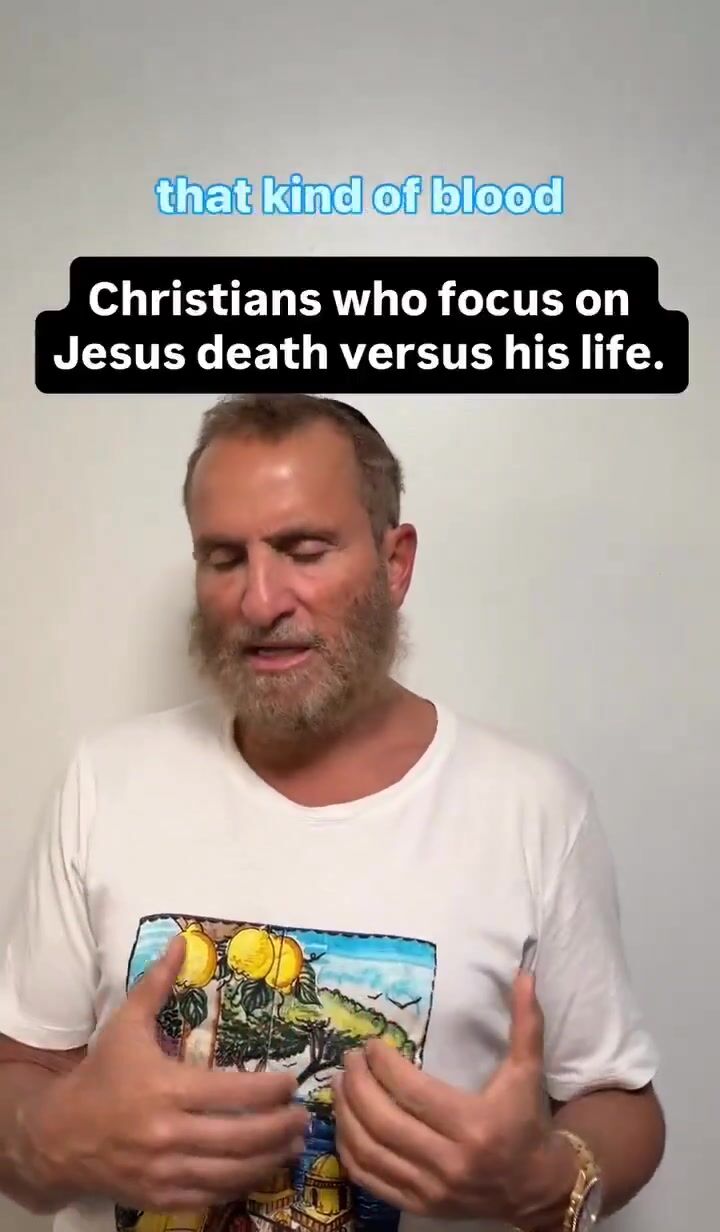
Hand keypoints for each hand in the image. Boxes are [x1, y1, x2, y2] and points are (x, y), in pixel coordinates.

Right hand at [19, 936, 308, 1210]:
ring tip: (294, 1144)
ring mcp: (165, 1171)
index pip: (232, 1093)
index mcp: (166, 1088)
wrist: (60, 1135)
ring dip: (271, 1159)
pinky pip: (212, 1195)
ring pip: (232, 1172)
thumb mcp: (126, 1023)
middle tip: (304, 1117)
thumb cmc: (101, 1074)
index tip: (291, 1083)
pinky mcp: (161, 1197)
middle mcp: (169, 1133)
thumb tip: (182, 941)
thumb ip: (157, 983)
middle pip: (241, 1137)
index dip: (270, 1090)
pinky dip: (242, 1184)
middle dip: (281, 1127)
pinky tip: (261, 1169)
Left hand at [333, 969, 574, 1224]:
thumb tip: (525, 973)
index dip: (384, 1066)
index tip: (371, 1044)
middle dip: (357, 1086)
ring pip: (370, 1151)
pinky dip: (349, 1150)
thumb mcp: (528, 1071)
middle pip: (384, 1121)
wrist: (538, 1187)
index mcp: (474, 1125)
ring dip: (346, 1115)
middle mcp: (450, 1162)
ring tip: (340, 1085)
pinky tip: (343, 1124)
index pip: (413, 1092)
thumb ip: (526, 1022)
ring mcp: (431, 1189)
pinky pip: (370, 1179)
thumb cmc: (527, 1121)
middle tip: (348, 1060)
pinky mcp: (420, 1206)